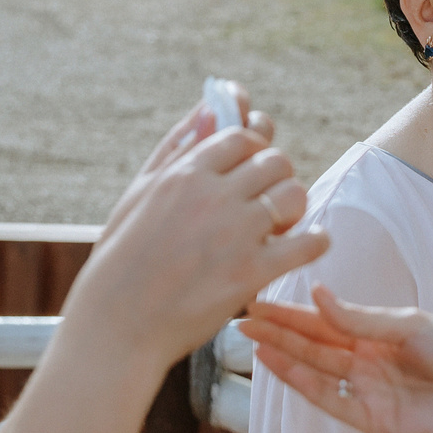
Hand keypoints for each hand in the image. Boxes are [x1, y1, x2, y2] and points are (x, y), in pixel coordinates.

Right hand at [68, 94, 324, 366]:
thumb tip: (211, 107)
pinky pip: (308, 243)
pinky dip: (315, 242)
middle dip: (277, 178)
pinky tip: (306, 247)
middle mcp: (214, 196)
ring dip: (294, 207)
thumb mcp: (140, 193)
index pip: (243, 136)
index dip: (256, 149)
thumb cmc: (123, 257)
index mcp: (186, 173)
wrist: (117, 324)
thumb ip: (177, 148)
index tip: (253, 167)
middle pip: (275, 161)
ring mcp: (235, 233)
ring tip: (280, 226)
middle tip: (267, 201)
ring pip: (294, 194)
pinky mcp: (252, 272)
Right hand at [242, 289, 432, 432]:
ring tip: (251, 340)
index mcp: (380, 335)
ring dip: (284, 356)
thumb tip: (317, 295)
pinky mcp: (373, 422)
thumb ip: (359, 318)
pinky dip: (304, 384)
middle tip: (239, 317)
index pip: (327, 321)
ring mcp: (368, 393)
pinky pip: (330, 401)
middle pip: (314, 345)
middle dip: (278, 332)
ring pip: (317, 371)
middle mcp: (369, 363)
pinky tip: (280, 367)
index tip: (259, 300)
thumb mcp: (408, 325)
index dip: (292, 312)